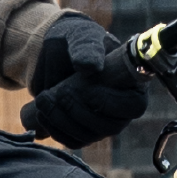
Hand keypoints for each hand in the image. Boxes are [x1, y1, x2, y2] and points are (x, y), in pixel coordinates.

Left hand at [20, 14, 149, 147]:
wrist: (56, 51)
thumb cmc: (77, 41)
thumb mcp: (82, 36)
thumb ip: (87, 47)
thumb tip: (91, 67)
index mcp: (133, 85)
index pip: (134, 106)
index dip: (110, 103)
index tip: (86, 89)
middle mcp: (122, 109)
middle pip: (109, 126)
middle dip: (79, 112)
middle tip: (58, 92)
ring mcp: (103, 123)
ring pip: (88, 136)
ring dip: (62, 121)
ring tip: (43, 99)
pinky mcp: (84, 132)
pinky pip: (73, 141)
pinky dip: (55, 130)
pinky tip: (42, 113)